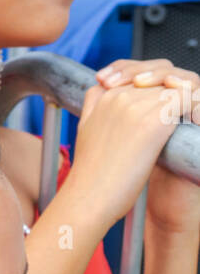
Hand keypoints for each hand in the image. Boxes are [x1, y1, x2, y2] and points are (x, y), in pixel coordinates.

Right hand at [65, 70, 184, 232]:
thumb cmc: (90, 174)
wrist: (89, 198)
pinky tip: (195, 120)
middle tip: (182, 112)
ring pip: (174, 88)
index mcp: (104, 95)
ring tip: (190, 116)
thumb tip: (102, 90)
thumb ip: (94, 105)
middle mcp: (119, 95)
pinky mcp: (153, 121)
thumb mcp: (85, 129)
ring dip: (186, 100)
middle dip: (172, 93)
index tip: (165, 107)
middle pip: (159, 80)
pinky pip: (185, 100)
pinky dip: (195, 107)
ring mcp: (136, 106)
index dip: (156, 89)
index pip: (139, 75)